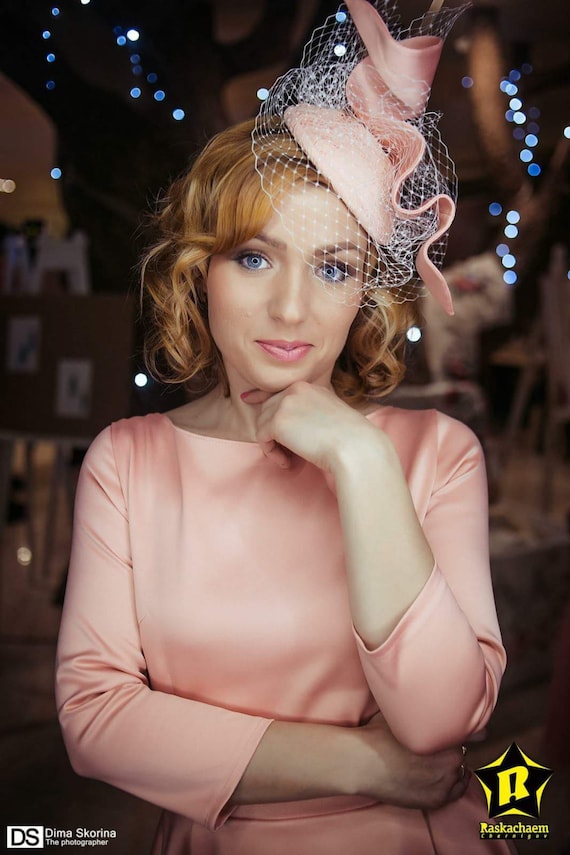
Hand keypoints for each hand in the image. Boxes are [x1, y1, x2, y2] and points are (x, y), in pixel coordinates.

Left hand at [242, 382, 381, 470]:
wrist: (355, 446)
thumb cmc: (349, 438)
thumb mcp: (328, 415)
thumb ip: (307, 413)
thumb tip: (284, 424)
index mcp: (308, 387)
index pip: (277, 390)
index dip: (260, 396)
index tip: (247, 398)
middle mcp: (294, 389)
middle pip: (266, 410)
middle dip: (272, 432)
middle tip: (287, 453)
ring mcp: (285, 404)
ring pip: (262, 425)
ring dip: (273, 446)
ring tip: (290, 459)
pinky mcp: (277, 422)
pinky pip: (262, 439)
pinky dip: (272, 454)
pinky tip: (288, 463)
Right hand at [355, 712, 469, 809]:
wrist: (361, 763)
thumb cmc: (379, 734)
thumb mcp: (403, 713)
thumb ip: (425, 710)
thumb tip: (433, 697)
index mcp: (446, 737)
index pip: (467, 734)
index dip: (456, 730)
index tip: (449, 729)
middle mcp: (452, 761)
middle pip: (463, 753)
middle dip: (452, 748)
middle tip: (439, 744)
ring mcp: (445, 783)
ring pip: (461, 772)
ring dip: (454, 766)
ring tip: (439, 761)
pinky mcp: (436, 800)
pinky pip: (456, 792)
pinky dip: (452, 784)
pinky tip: (442, 777)